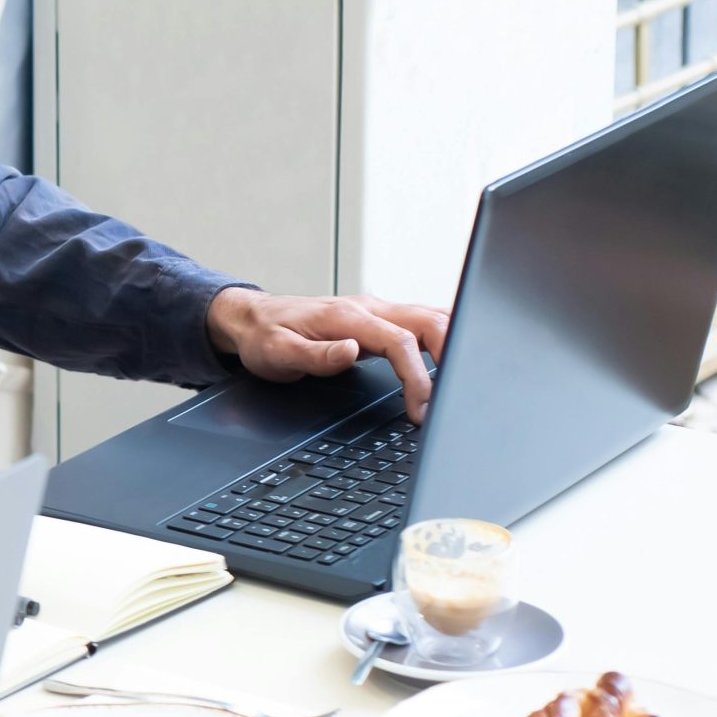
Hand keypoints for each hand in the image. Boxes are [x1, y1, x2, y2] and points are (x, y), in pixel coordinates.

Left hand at [206, 287, 451, 422]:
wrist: (251, 319)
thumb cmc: (264, 336)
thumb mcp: (277, 352)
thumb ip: (316, 355)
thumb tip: (350, 351)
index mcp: (348, 317)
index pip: (401, 341)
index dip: (418, 376)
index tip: (421, 408)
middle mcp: (369, 308)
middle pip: (430, 322)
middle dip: (451, 357)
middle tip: (453, 399)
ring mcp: (376, 312)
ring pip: (432, 317)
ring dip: (453, 343)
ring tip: (464, 381)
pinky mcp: (379, 320)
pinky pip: (422, 322)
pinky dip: (444, 337)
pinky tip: (454, 356)